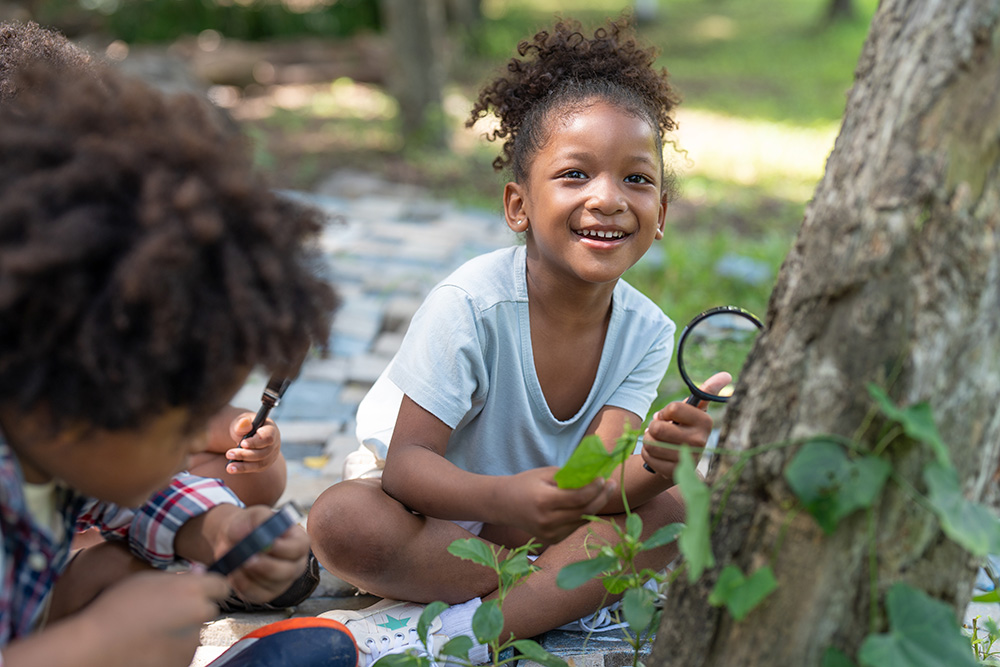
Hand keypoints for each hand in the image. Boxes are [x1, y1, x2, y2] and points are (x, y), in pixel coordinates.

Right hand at [63, 570, 226, 666]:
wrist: (96, 648)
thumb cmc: (115, 611)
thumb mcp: (146, 581)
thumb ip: (177, 579)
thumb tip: (197, 575)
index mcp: (192, 590)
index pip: (221, 586)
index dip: (210, 588)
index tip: (201, 591)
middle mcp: (198, 614)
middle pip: (208, 609)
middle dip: (194, 610)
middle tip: (167, 613)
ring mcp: (192, 642)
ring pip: (195, 632)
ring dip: (182, 631)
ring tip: (151, 632)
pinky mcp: (184, 662)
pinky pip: (184, 652)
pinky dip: (173, 650)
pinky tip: (150, 646)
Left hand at [216, 505, 310, 603]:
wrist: (235, 539)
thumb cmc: (251, 525)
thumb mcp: (254, 515)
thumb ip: (255, 519)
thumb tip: (249, 534)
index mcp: (298, 541)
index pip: (299, 548)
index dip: (285, 548)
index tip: (269, 544)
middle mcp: (295, 563)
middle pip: (288, 571)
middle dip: (267, 567)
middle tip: (248, 559)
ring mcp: (282, 581)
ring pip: (272, 586)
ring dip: (251, 575)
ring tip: (237, 562)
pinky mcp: (266, 593)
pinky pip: (257, 595)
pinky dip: (242, 585)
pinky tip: (234, 573)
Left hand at [225, 413, 280, 474]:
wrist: (245, 434)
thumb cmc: (244, 427)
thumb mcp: (241, 422)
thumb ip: (242, 424)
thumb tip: (244, 422)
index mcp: (271, 429)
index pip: (268, 437)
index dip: (256, 442)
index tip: (242, 443)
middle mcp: (275, 443)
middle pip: (263, 452)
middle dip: (245, 454)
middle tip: (229, 454)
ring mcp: (272, 455)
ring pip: (260, 463)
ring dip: (244, 465)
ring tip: (229, 466)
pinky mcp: (266, 463)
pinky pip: (256, 468)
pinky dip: (244, 469)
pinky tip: (232, 469)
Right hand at [499, 467, 616, 544]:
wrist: (503, 505)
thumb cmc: (524, 484)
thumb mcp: (545, 474)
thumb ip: (569, 476)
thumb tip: (594, 475)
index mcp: (544, 502)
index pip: (578, 498)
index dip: (594, 489)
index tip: (603, 478)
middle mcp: (548, 522)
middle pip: (584, 511)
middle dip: (601, 497)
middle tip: (612, 484)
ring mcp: (550, 534)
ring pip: (582, 520)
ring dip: (596, 506)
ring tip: (604, 491)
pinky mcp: (552, 540)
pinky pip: (575, 526)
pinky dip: (584, 514)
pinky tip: (589, 503)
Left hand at [641, 372, 731, 481]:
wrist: (683, 460)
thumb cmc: (686, 428)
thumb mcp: (695, 410)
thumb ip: (707, 391)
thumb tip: (726, 375)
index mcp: (705, 422)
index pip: (673, 408)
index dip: (665, 411)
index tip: (669, 416)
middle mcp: (699, 441)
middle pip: (658, 427)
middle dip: (653, 427)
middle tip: (661, 430)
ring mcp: (687, 459)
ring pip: (651, 443)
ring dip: (649, 440)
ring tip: (659, 441)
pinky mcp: (675, 472)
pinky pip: (649, 457)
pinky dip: (648, 454)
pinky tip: (658, 454)